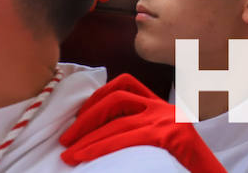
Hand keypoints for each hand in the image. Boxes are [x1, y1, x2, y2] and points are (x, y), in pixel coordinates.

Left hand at [59, 74, 224, 171]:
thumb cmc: (182, 164)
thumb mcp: (158, 139)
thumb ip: (138, 129)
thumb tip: (98, 133)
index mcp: (161, 106)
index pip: (125, 84)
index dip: (97, 95)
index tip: (79, 115)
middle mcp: (165, 108)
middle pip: (117, 98)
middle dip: (86, 117)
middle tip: (66, 139)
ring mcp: (168, 120)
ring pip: (118, 121)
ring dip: (88, 138)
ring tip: (69, 155)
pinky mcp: (170, 136)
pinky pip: (127, 137)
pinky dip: (101, 147)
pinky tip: (85, 156)